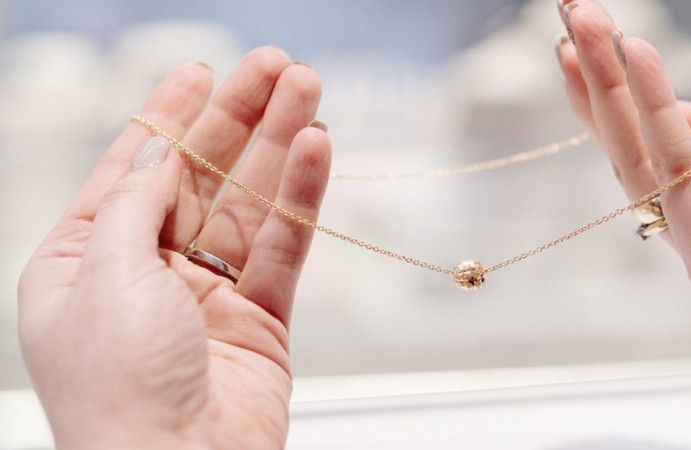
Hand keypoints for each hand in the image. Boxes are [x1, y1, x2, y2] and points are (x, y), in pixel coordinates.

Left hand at [18, 47, 329, 448]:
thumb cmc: (117, 391)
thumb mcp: (103, 274)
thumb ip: (136, 203)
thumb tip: (160, 153)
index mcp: (86, 261)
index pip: (133, 169)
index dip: (168, 115)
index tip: (202, 71)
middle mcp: (147, 272)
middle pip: (200, 178)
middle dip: (238, 120)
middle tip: (277, 68)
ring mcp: (207, 296)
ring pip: (248, 206)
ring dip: (278, 149)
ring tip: (307, 94)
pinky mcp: (260, 319)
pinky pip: (282, 248)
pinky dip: (300, 201)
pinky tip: (315, 155)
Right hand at [554, 0, 690, 306]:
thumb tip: (646, 97)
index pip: (654, 141)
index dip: (619, 92)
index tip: (593, 40)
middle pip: (632, 149)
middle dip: (597, 82)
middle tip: (571, 22)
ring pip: (636, 160)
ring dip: (605, 87)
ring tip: (582, 31)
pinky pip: (671, 172)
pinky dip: (651, 108)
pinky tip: (632, 56)